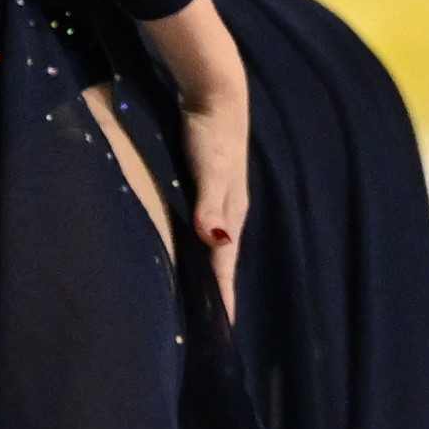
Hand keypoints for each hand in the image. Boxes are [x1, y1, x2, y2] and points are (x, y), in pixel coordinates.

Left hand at [177, 84, 247, 320]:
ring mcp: (222, 199)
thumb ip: (210, 205)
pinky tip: (196, 251)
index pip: (225, 265)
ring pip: (218, 246)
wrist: (218, 96)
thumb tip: (216, 243)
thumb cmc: (212, 134)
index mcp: (232, 214)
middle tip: (215, 328)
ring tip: (207, 298)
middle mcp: (230, 212)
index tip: (223, 332)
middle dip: (221, 292)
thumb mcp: (211, 170)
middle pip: (225, 261)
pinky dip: (205, 250)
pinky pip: (209, 230)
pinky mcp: (211, 188)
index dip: (223, 297)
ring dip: (213, 273)